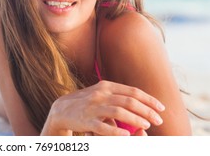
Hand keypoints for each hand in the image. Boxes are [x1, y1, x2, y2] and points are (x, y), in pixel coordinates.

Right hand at [41, 80, 164, 135]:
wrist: (61, 109)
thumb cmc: (86, 102)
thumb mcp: (100, 94)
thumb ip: (118, 98)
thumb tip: (140, 108)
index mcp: (106, 86)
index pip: (132, 91)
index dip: (149, 99)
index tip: (161, 108)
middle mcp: (100, 94)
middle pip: (129, 101)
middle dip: (147, 110)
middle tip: (158, 120)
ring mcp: (93, 107)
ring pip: (119, 112)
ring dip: (135, 119)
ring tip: (146, 125)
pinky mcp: (86, 121)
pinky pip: (103, 127)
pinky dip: (116, 132)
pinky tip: (127, 136)